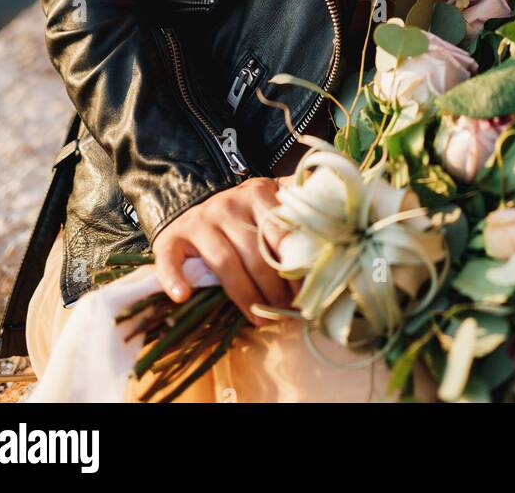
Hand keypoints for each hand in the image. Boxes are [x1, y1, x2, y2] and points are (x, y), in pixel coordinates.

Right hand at [152, 177, 294, 325]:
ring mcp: (199, 219)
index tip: (307, 295)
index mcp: (258, 193)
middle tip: (288, 314)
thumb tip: (343, 211)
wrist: (197, 208)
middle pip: (256, 254)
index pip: (282, 235)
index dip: (296, 270)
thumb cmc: (244, 215)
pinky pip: (171, 259)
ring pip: (225, 263)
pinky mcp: (172, 237)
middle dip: (275, 291)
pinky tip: (184, 296)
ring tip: (261, 321)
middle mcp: (227, 203)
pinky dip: (176, 278)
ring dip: (245, 298)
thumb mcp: (273, 203)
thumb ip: (300, 205)